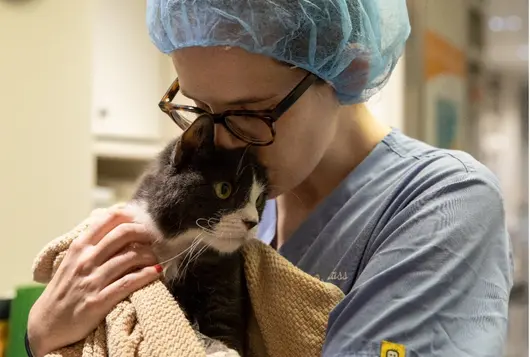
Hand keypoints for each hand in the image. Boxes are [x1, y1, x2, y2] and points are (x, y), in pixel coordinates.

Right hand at [27, 208, 161, 356]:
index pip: (107, 220)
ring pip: (129, 257)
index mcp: (79, 247)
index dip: (129, 216)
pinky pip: (129, 282)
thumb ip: (92, 245)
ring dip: (149, 255)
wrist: (47, 325)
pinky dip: (147, 274)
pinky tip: (157, 271)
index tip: (143, 218)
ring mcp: (92, 280)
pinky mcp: (99, 301)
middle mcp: (85, 260)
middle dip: (144, 232)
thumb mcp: (72, 261)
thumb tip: (117, 227)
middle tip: (155, 238)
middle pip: (122, 234)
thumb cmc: (64, 290)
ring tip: (157, 257)